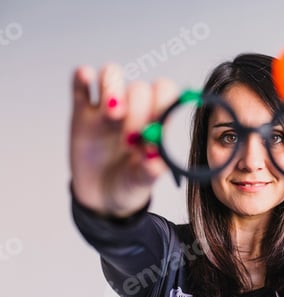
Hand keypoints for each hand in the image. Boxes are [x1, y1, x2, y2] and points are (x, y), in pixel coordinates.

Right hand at [70, 64, 177, 216]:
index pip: (165, 91)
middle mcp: (134, 108)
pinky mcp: (81, 111)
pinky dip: (83, 77)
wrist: (101, 196)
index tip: (156, 129)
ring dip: (113, 87)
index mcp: (156, 119)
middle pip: (139, 88)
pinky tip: (86, 78)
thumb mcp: (142, 182)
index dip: (163, 103)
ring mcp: (106, 107)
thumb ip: (150, 171)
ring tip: (114, 113)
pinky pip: (81, 85)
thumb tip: (154, 160)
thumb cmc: (130, 183)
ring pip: (111, 75)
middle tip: (131, 139)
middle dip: (138, 110)